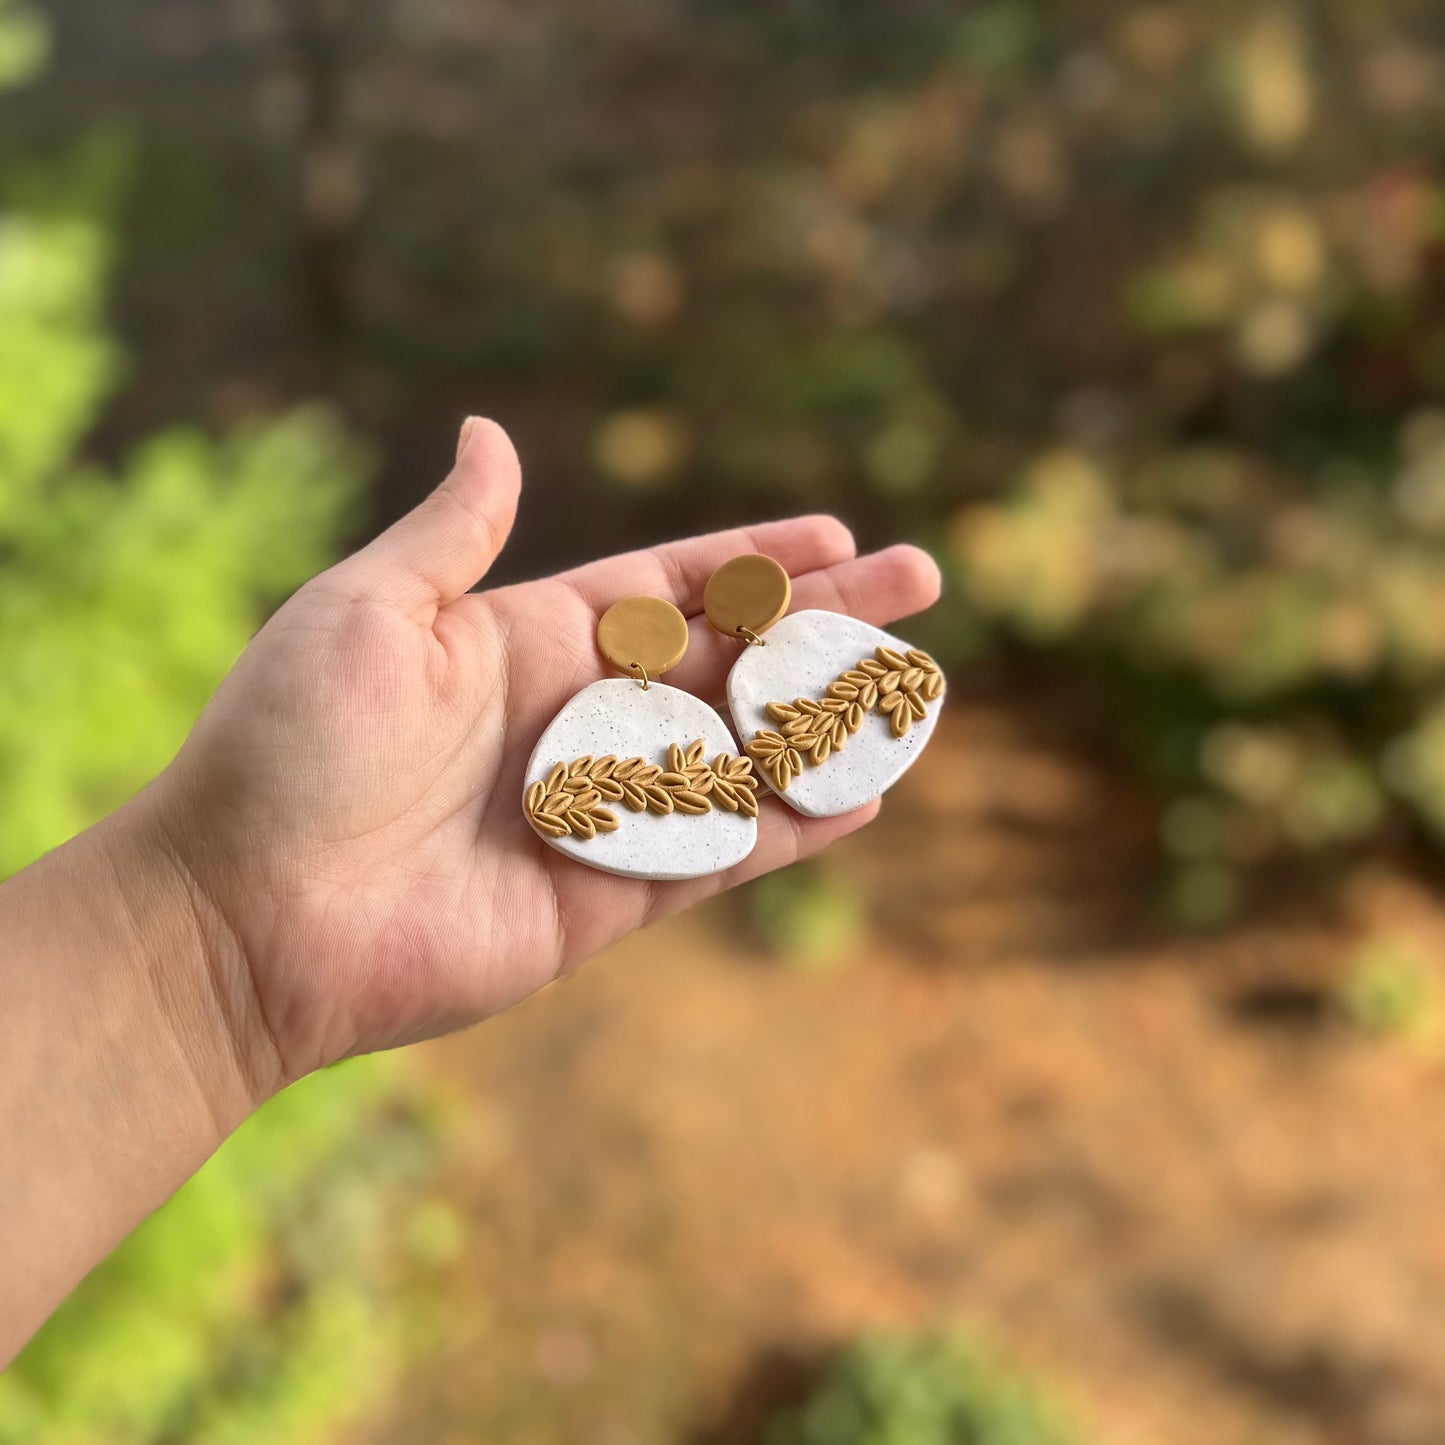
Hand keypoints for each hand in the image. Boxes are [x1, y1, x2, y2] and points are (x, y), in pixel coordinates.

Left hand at [156, 419, 941, 1096]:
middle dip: (828, 623)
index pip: (673, 586)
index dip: (757, 561)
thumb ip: (455, 532)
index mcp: (530, 639)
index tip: (837, 538)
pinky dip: (792, 828)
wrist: (247, 910)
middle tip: (923, 585)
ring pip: (745, 754)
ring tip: (917, 692)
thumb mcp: (369, 608)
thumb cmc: (290, 745)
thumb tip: (490, 431)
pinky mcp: (609, 898)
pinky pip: (723, 854)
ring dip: (830, 720)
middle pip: (735, 659)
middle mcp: (579, 718)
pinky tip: (863, 797)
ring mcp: (601, 810)